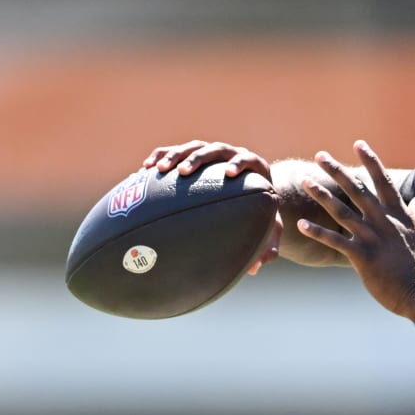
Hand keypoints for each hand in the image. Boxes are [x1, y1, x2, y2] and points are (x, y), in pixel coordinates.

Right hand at [143, 140, 281, 273]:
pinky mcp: (193, 155)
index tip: (228, 174)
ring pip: (192, 147)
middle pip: (215, 149)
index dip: (238, 163)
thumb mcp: (268, 227)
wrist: (248, 193)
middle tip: (184, 172)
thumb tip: (257, 268)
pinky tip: (145, 169)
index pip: (248, 159)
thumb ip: (267, 244)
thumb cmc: (259, 213)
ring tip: (159, 169)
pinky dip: (160, 156)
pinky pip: (174, 151)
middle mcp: (232, 156)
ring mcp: (211, 154)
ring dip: (175, 155)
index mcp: (255, 167)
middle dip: (198, 158)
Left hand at [296, 140, 414, 324]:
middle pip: (356, 189)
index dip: (370, 161)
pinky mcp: (362, 257)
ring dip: (321, 194)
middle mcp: (383, 221)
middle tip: (320, 155)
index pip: (382, 180)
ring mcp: (372, 238)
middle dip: (337, 170)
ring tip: (304, 181)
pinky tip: (300, 224)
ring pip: (341, 210)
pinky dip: (317, 232)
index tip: (358, 144)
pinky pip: (335, 240)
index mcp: (400, 214)